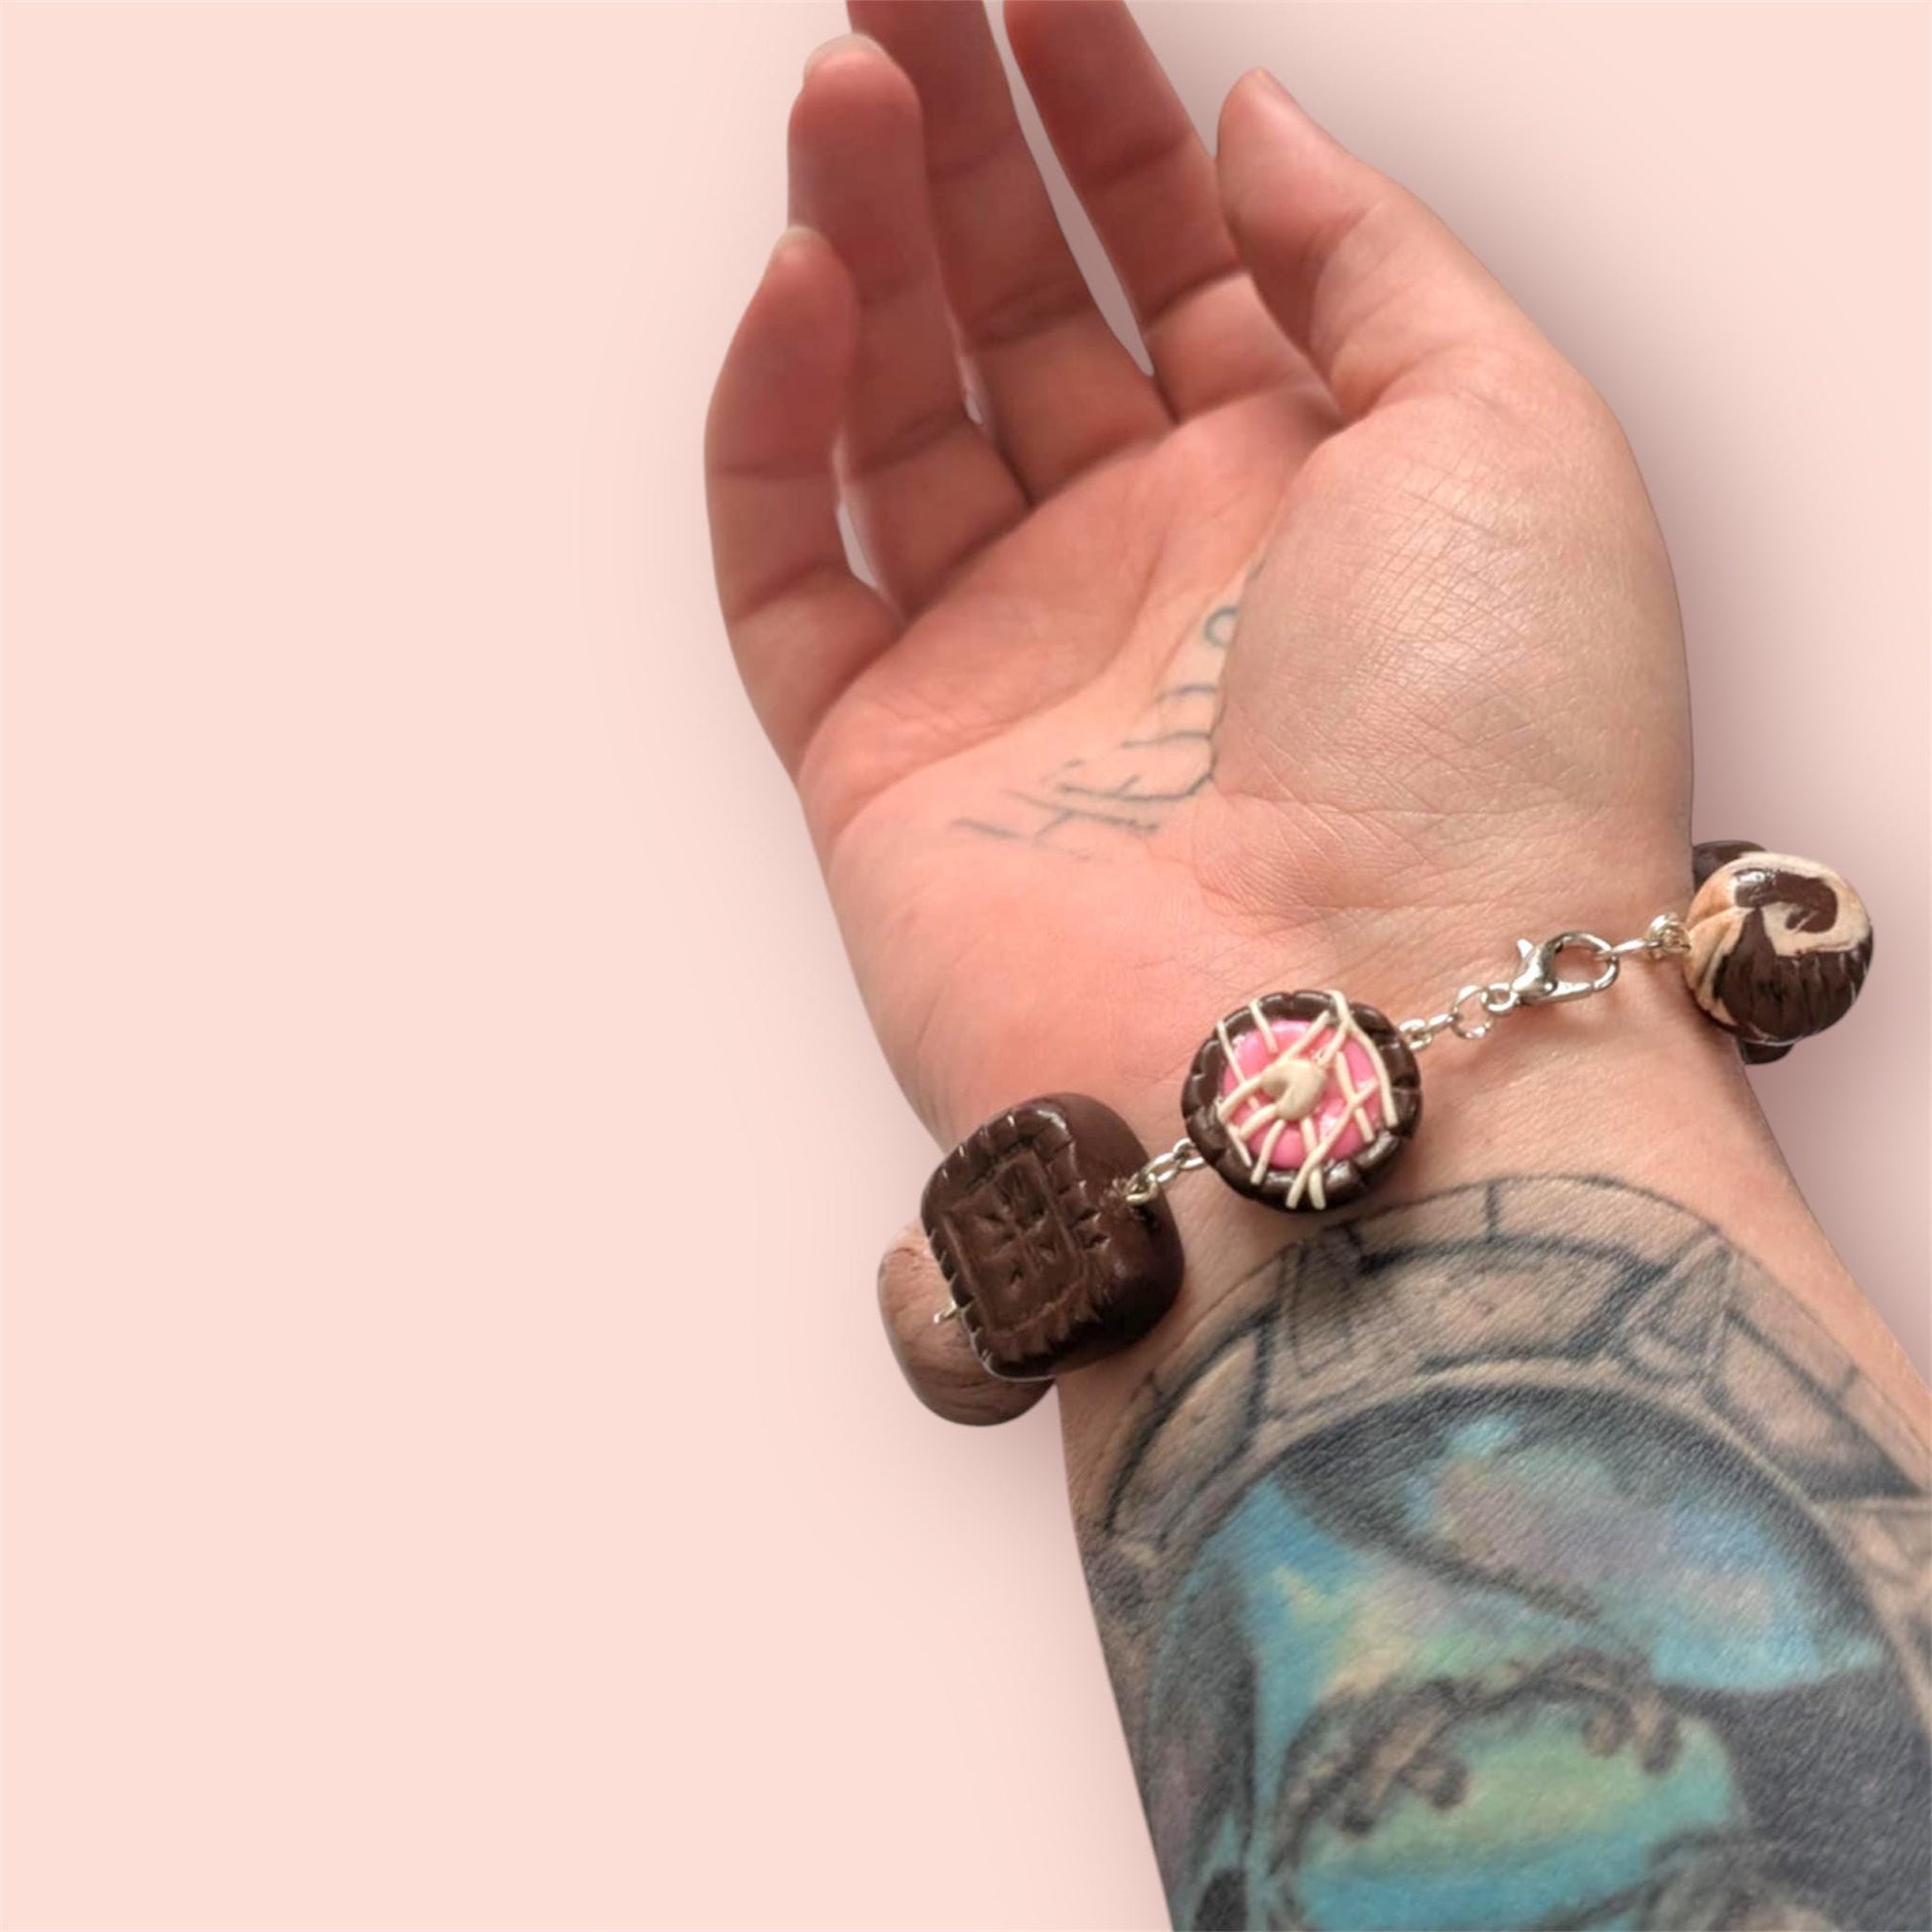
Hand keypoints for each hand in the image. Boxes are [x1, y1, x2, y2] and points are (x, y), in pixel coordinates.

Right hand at [705, 2, 1692, 1223]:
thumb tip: (1256, 124)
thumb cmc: (1493, 758)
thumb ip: (1369, 256)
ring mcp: (1005, 671)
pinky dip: (771, 428)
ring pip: (890, 419)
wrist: (1375, 1036)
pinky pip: (785, 570)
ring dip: (857, 244)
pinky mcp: (878, 768)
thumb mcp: (1509, 427)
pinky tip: (800, 291)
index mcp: (1305, 496)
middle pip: (1018, 316)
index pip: (1178, 257)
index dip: (1105, 110)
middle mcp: (1148, 576)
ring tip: (841, 89)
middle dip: (956, 145)